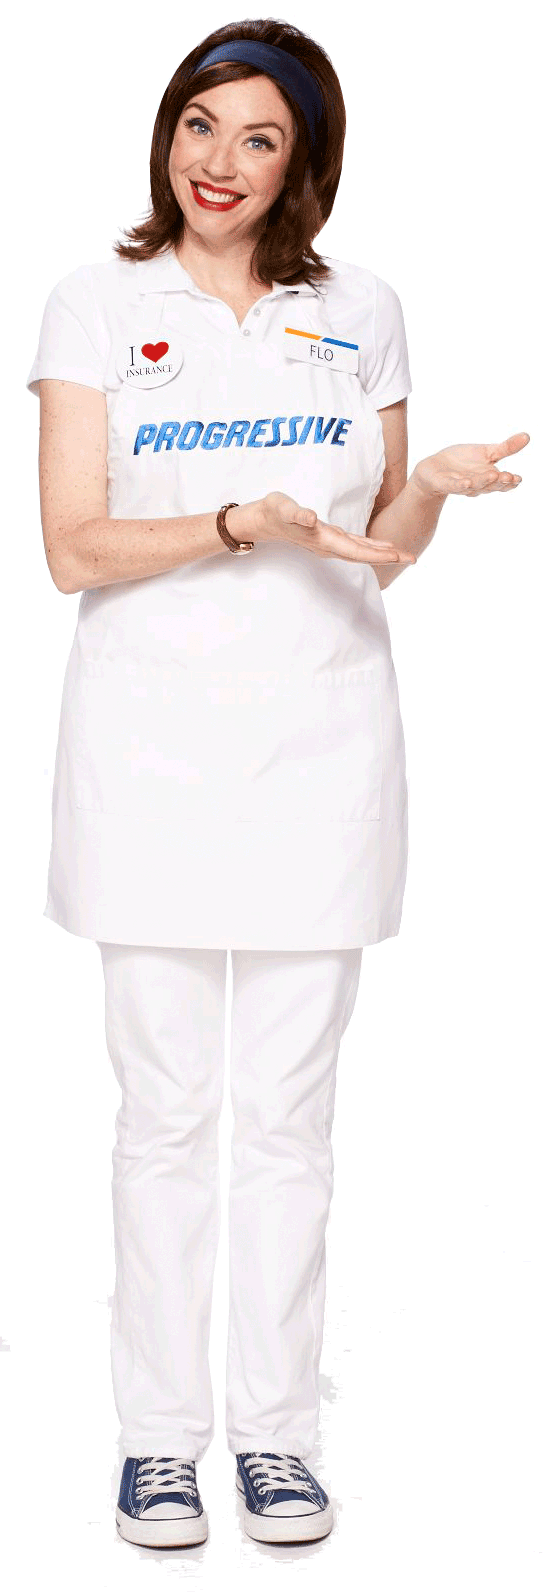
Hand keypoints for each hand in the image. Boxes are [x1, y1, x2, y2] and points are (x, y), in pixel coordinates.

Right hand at [245, 491, 415, 565]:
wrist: (260, 521)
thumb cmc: (272, 512)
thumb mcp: (282, 507)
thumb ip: (296, 513)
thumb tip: (311, 518)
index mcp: (323, 539)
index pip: (356, 550)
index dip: (378, 554)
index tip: (398, 555)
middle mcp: (329, 545)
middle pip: (364, 555)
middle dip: (389, 557)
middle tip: (414, 558)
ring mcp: (329, 543)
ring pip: (361, 551)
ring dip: (383, 554)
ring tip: (405, 554)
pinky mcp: (328, 537)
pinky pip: (355, 545)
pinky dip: (372, 546)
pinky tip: (383, 545)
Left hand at [412, 433, 529, 497]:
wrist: (435, 469)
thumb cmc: (462, 461)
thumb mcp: (487, 452)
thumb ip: (506, 448)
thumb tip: (528, 436)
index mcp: (488, 477)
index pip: (502, 482)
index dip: (510, 482)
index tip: (518, 478)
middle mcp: (477, 484)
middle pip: (490, 484)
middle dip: (500, 481)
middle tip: (510, 477)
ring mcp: (461, 485)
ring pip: (475, 485)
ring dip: (484, 481)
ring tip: (494, 474)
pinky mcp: (445, 483)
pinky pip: (454, 486)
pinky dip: (460, 485)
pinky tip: (467, 482)